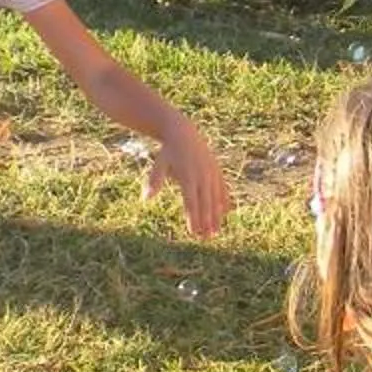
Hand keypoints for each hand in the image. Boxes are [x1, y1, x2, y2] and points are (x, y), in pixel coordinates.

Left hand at [147, 118, 230, 238]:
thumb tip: (145, 198)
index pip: (191, 202)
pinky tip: (226, 213)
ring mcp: (211, 173)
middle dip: (206, 222)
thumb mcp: (159, 163)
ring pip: (215, 198)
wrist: (183, 133)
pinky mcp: (216, 170)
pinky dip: (224, 201)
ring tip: (216, 232)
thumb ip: (154, 180)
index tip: (194, 232)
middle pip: (205, 203)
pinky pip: (222, 188)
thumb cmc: (168, 152)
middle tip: (206, 239)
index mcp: (188, 177)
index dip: (194, 218)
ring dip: (216, 216)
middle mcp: (202, 176)